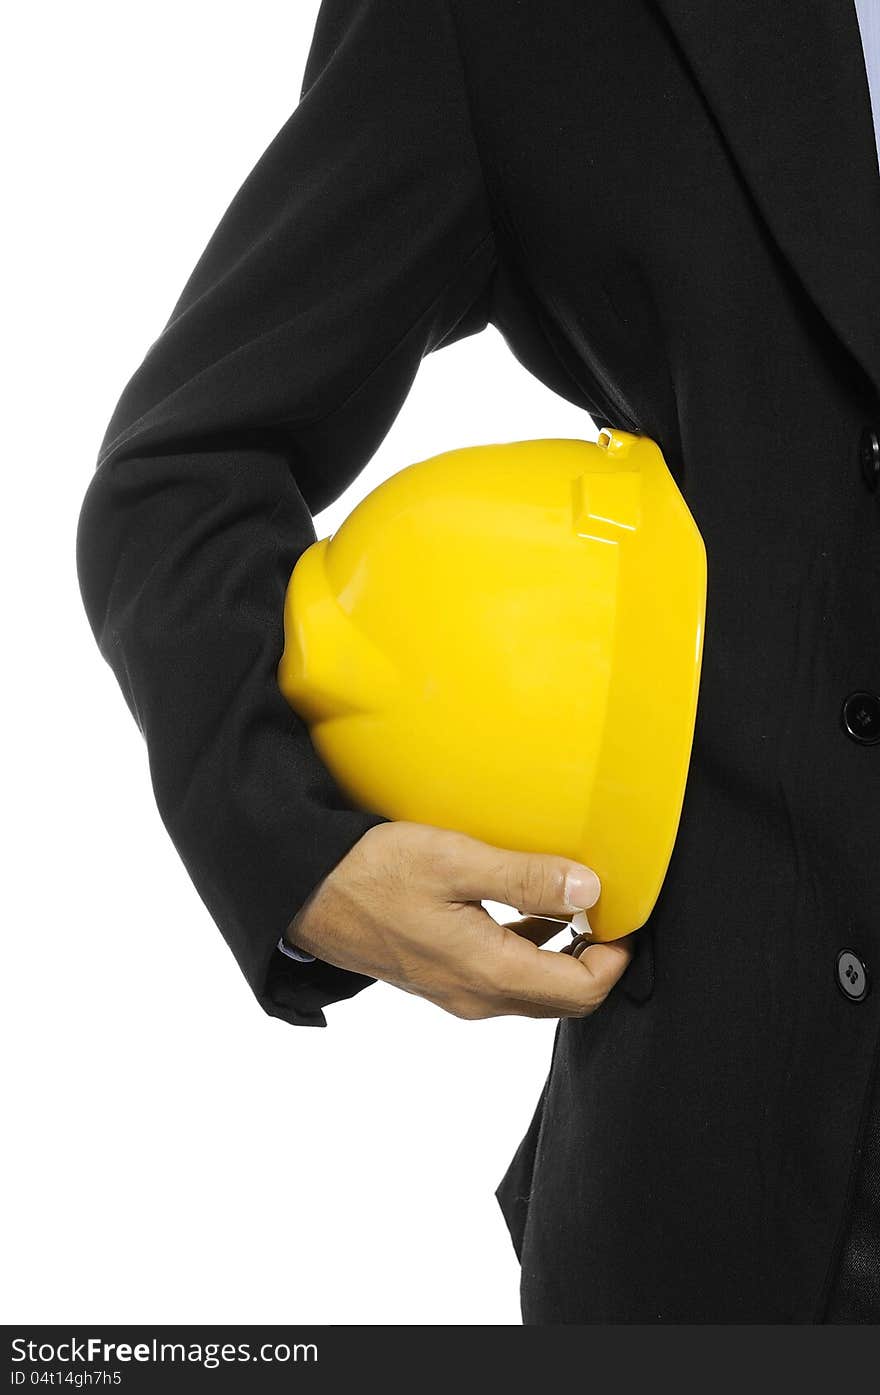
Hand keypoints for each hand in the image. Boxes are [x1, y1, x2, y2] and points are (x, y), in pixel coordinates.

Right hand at [285, 821, 634, 1019]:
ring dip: (566, 958)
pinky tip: (530, 912)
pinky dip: (533, 952)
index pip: (582, 991)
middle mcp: (477, 998)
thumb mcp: (454, 861)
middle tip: (610, 911)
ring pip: (534, 992)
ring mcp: (457, 993)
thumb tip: (590, 891)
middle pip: (564, 1000)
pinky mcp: (442, 979)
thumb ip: (525, 879)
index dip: (615, 957)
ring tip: (579, 907)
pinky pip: (505, 980)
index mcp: (488, 973)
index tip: (625, 914)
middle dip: (598, 961)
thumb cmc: (373, 872)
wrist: (306, 895)